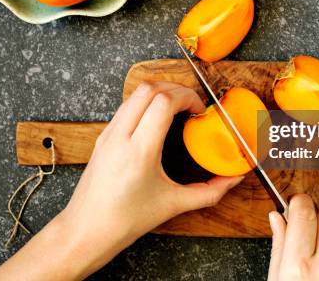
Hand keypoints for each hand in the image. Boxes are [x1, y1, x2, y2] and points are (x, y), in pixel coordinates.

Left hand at [57, 82, 243, 276]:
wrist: (86, 230)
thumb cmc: (124, 220)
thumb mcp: (173, 205)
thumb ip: (209, 192)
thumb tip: (232, 180)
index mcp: (139, 152)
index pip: (163, 102)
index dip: (187, 97)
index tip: (199, 110)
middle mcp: (120, 137)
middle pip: (148, 88)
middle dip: (175, 88)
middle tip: (191, 104)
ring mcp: (108, 134)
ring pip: (135, 93)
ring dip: (159, 92)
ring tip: (177, 109)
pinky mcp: (103, 136)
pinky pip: (126, 106)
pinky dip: (145, 103)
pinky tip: (158, 120)